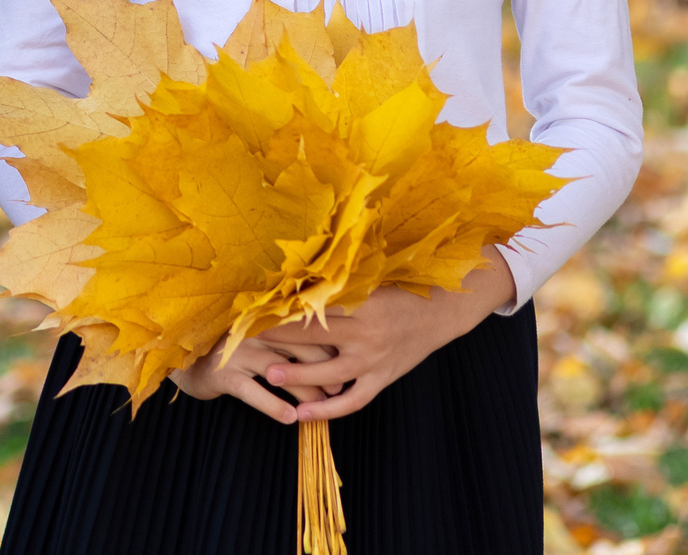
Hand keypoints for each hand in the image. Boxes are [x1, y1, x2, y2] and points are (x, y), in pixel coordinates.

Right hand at [169, 334, 340, 425]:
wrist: (186, 361)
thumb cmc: (231, 350)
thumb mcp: (257, 336)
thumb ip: (285, 336)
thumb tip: (330, 348)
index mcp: (264, 317)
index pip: (305, 328)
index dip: (328, 347)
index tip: (344, 363)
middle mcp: (252, 330)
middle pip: (299, 349)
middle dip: (323, 372)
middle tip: (339, 390)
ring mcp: (237, 352)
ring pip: (282, 373)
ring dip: (306, 393)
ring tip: (322, 409)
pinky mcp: (224, 375)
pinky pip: (255, 392)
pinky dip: (274, 406)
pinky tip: (290, 418)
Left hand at [261, 251, 517, 421]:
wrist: (442, 310)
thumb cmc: (399, 287)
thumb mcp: (369, 278)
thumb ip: (335, 280)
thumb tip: (291, 271)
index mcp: (360, 302)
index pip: (312, 306)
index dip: (281, 308)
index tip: (251, 307)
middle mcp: (366, 333)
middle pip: (314, 338)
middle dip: (279, 338)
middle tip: (245, 339)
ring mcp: (375, 360)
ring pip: (331, 374)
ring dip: (299, 377)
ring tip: (269, 376)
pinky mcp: (383, 379)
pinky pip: (353, 400)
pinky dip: (328, 411)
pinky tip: (303, 415)